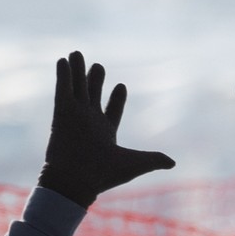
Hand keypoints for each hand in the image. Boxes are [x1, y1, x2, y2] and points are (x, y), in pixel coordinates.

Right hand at [39, 51, 176, 206]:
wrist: (76, 181)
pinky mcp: (62, 113)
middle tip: (98, 66)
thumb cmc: (105, 175)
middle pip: (92, 95)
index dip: (117, 98)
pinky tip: (63, 61)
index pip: (112, 111)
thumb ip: (153, 159)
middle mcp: (89, 122)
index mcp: (106, 132)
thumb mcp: (135, 164)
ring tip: (76, 54)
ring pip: (77, 88)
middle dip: (95, 80)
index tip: (121, 85)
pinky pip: (62, 90)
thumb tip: (172, 162)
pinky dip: (63, 76)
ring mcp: (75, 116)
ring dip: (77, 71)